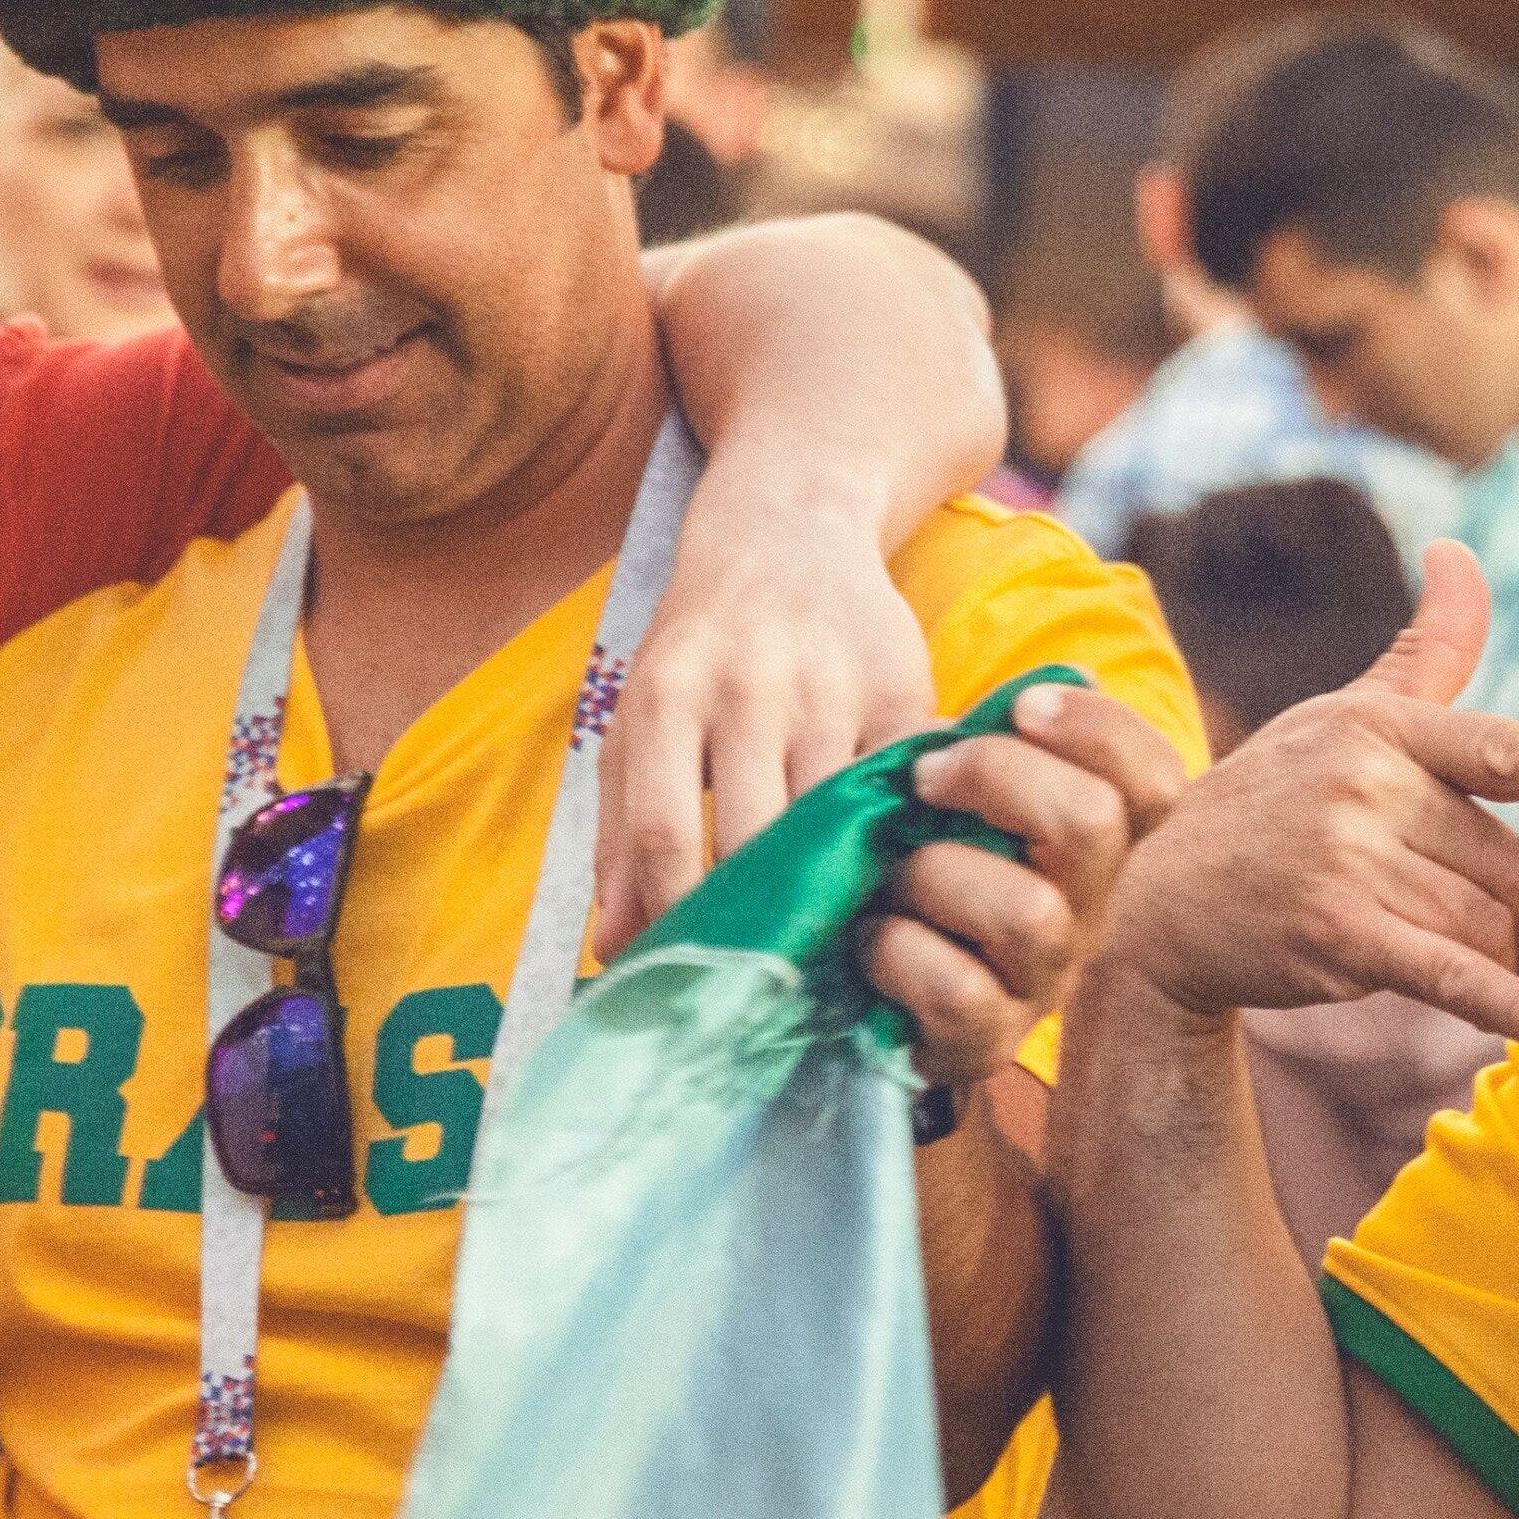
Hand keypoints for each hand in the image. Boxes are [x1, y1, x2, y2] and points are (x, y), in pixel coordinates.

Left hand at [591, 459, 942, 956]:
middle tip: (760, 990)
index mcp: (665, 693)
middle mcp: (746, 685)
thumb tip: (615, 953)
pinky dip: (891, 846)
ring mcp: (832, 685)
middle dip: (758, 920)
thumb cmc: (701, 645)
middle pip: (751, 836)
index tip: (685, 982)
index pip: (662, 831)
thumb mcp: (642, 718)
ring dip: (830, 892)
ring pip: (831, 820)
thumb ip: (621, 835)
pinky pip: (898, 791)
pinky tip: (882, 889)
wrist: (790, 528)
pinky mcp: (902, 688)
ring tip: (821, 953)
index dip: (674, 919)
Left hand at [873, 679, 1155, 1087]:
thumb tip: (1019, 696)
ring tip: (887, 878)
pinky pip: (959, 991)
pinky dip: (899, 953)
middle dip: (997, 775)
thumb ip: (985, 748)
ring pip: (1030, 912)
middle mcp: (1086, 908)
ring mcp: (1042, 979)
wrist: (869, 997)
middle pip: (1094, 821)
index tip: (1021, 705)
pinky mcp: (986, 1043)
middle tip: (925, 778)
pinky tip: (872, 940)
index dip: (1098, 728)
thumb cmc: (913, 873)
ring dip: (934, 875)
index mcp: (1093, 842)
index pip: (1151, 778)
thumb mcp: (953, 803)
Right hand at [1070, 541, 1518, 1057]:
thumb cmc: (1270, 800)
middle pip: (1505, 862)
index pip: (1496, 747)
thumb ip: (1424, 650)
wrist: (1155, 902)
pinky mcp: (1336, 937)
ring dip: (1509, 964)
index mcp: (1378, 728)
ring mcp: (1346, 862)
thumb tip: (1460, 551)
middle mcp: (1362, 787)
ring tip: (1502, 983)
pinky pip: (1453, 977)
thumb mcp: (1341, 717)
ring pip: (1483, 922)